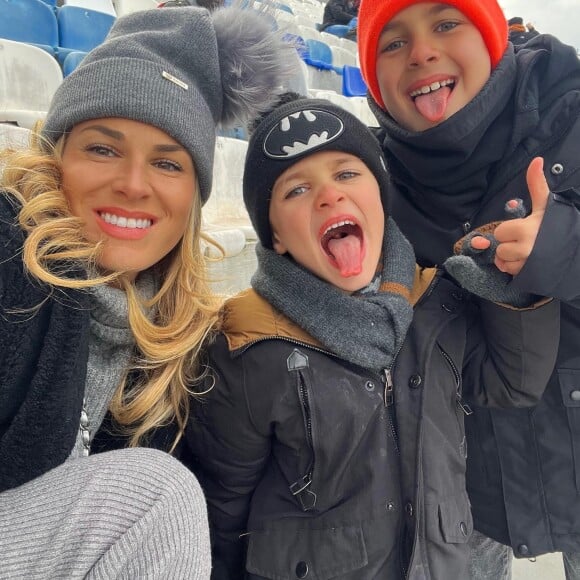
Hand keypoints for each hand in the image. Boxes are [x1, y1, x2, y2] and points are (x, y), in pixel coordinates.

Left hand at [467, 157, 549, 275]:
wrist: (577, 252)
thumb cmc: (558, 226)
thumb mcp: (547, 205)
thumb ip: (537, 184)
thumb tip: (536, 159)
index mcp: (527, 229)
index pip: (500, 232)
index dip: (510, 231)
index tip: (524, 229)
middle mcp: (525, 248)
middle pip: (500, 249)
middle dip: (510, 245)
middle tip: (526, 241)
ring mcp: (526, 264)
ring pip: (503, 262)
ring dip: (512, 259)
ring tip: (528, 253)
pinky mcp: (527, 276)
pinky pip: (510, 273)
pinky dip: (515, 269)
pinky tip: (528, 263)